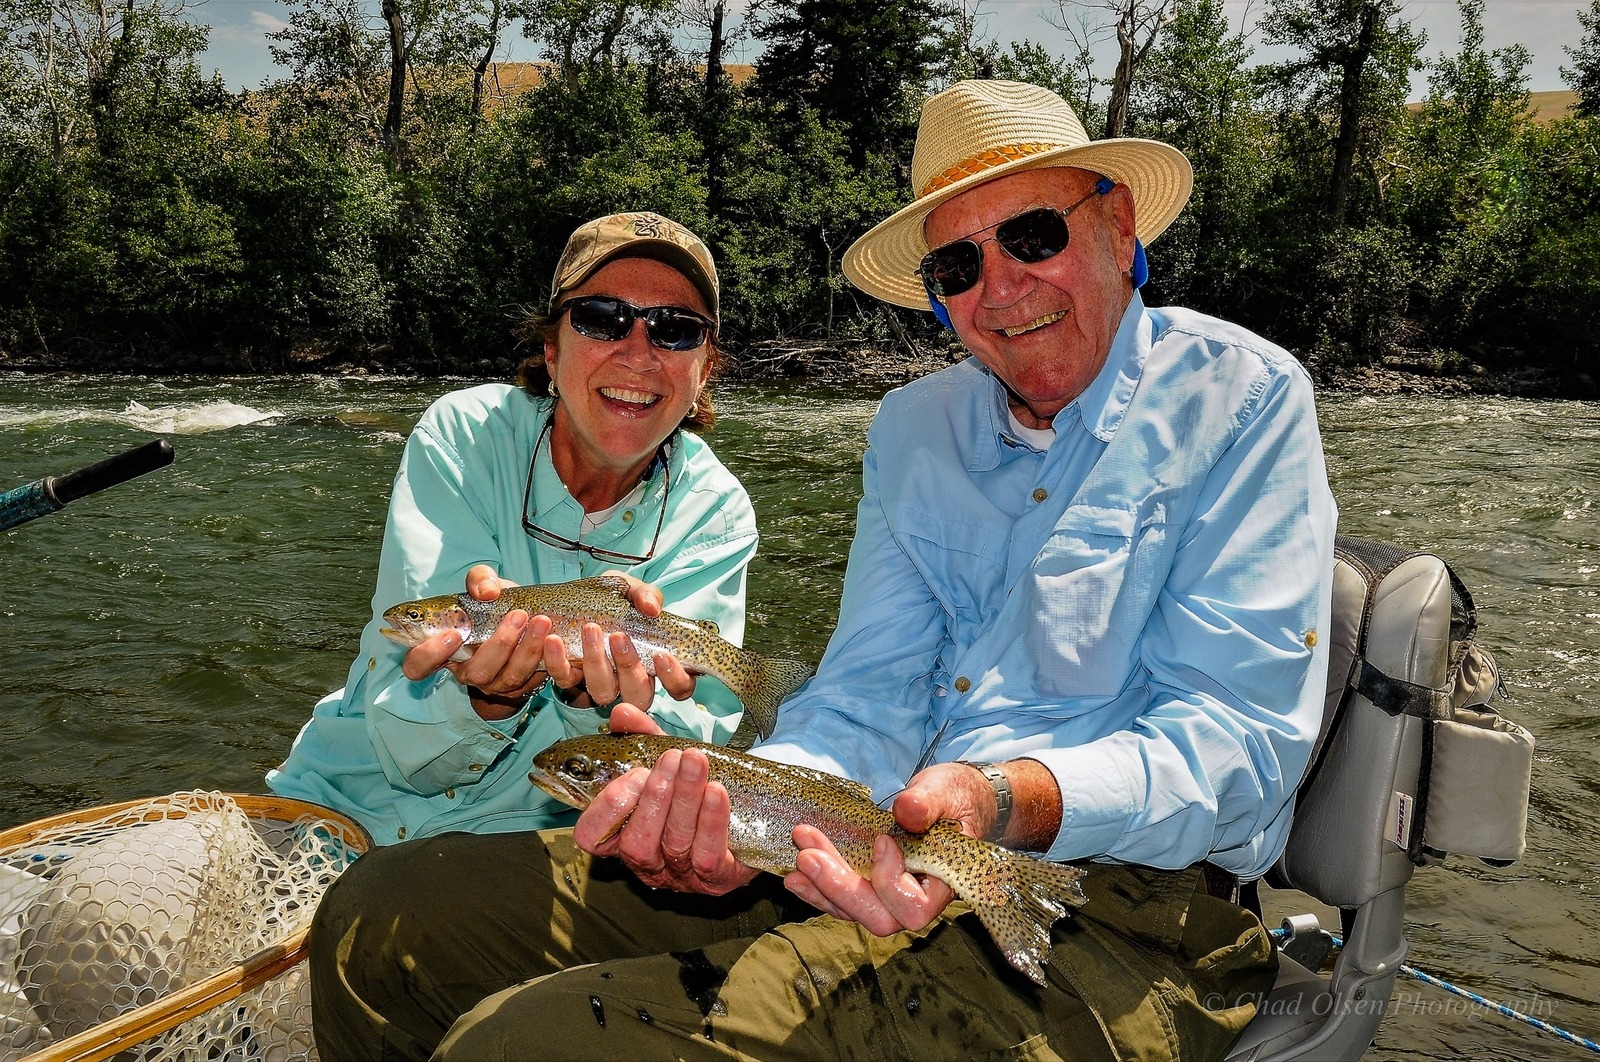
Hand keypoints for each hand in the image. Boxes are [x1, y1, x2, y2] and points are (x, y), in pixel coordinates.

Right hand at [401, 565, 550, 718]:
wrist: (528, 619)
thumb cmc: (496, 605)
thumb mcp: (485, 586)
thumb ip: (480, 579)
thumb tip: (487, 592)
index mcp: (445, 650)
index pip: (418, 666)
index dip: (429, 656)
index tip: (453, 634)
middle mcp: (468, 671)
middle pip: (475, 673)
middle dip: (499, 645)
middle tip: (518, 615)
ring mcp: (496, 684)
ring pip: (509, 678)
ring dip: (527, 649)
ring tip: (542, 621)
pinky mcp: (524, 687)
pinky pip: (535, 682)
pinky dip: (547, 661)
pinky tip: (554, 639)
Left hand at [542, 570, 697, 708]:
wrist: (574, 599)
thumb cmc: (614, 599)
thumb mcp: (631, 590)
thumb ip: (645, 595)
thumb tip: (651, 608)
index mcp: (657, 662)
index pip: (680, 686)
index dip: (675, 678)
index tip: (661, 655)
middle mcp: (631, 679)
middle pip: (640, 695)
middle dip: (629, 668)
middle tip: (618, 637)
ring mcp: (602, 683)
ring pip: (603, 692)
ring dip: (595, 662)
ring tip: (589, 629)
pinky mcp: (571, 679)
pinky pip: (565, 680)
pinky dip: (558, 661)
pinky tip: (554, 639)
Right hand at [572, 704, 757, 895]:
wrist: (751, 814)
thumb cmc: (693, 789)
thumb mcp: (665, 761)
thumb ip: (641, 737)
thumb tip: (621, 713)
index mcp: (623, 836)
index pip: (592, 837)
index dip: (605, 810)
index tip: (633, 774)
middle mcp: (647, 863)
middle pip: (636, 842)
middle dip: (653, 798)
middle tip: (671, 759)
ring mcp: (681, 876)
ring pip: (674, 844)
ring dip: (684, 799)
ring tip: (694, 761)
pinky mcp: (717, 879)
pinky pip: (709, 855)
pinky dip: (711, 821)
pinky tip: (717, 791)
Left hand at [782, 763, 981, 934]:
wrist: (951, 800)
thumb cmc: (955, 798)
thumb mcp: (945, 792)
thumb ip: (927, 803)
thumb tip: (906, 810)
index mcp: (943, 885)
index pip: (913, 906)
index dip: (891, 881)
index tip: (882, 840)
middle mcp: (916, 900)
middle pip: (877, 916)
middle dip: (839, 887)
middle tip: (808, 856)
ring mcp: (890, 897)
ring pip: (854, 910)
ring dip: (822, 886)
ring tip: (798, 859)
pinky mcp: (871, 887)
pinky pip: (844, 899)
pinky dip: (818, 887)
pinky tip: (796, 874)